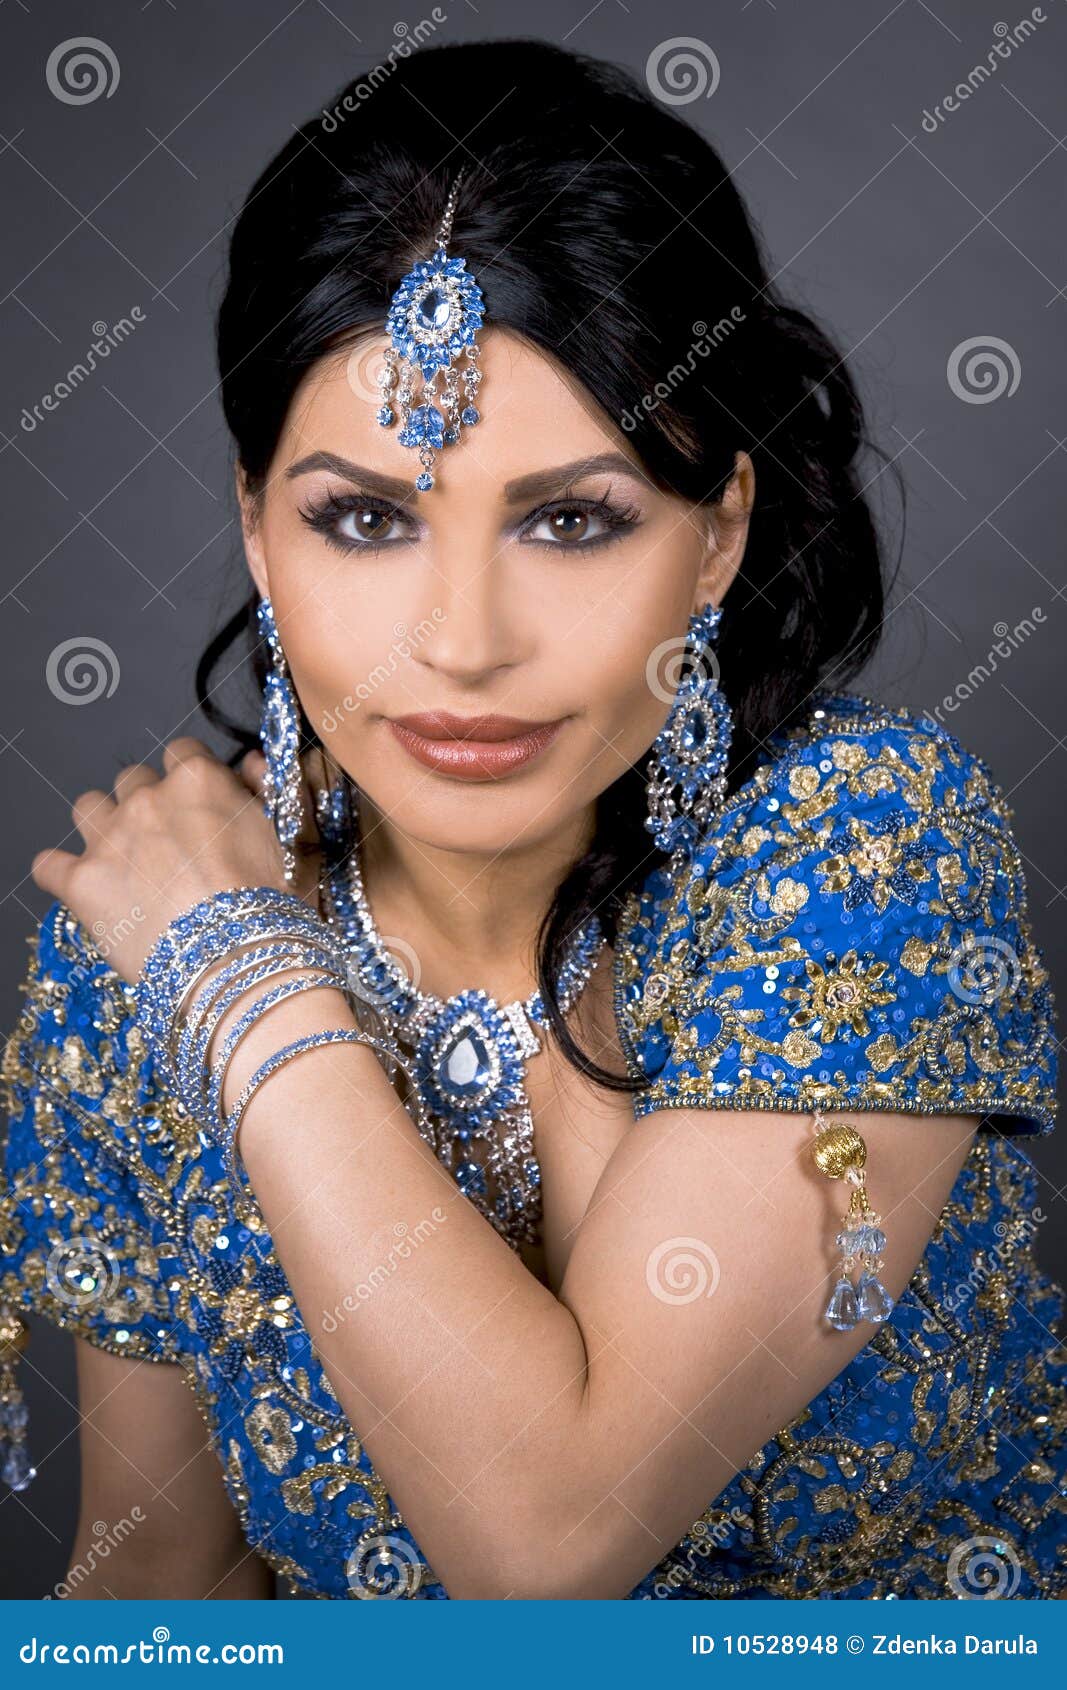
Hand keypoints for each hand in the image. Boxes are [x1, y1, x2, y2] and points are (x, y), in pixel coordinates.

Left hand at [30, 738, 316, 983]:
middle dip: (147, 804)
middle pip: (132, 780)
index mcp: (199, 781)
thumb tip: (250, 762)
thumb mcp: (292, 839)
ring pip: (87, 808)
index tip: (200, 809)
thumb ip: (271, 789)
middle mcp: (148, 798)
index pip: (182, 753)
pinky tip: (81, 888)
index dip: (191, 781)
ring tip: (122, 862)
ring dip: (102, 827)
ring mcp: (109, 838)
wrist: (237, 961)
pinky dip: (60, 873)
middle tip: (167, 846)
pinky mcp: (80, 882)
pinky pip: (48, 864)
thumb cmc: (277, 904)